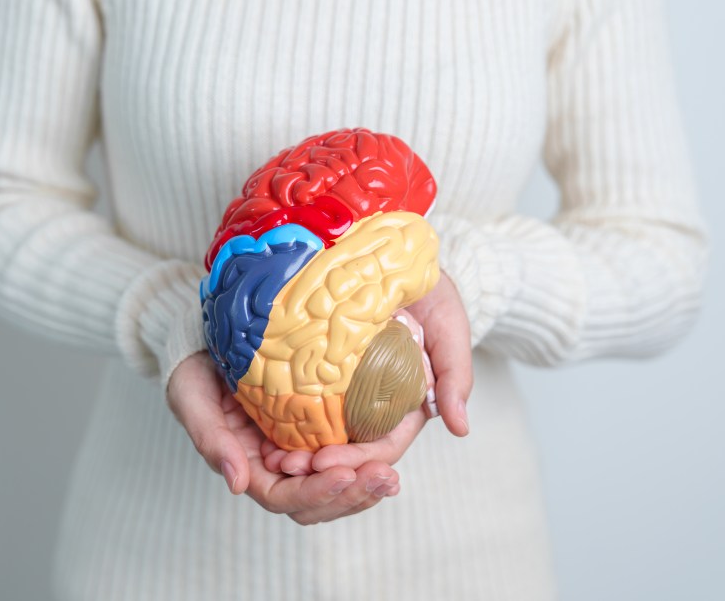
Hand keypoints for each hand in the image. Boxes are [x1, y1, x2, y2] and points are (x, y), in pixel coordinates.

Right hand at [166, 352, 401, 524]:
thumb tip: (237, 485)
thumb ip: (210, 439)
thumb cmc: (194, 366)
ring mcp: (299, 446)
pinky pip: (347, 452)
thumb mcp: (191, 396)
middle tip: (383, 478)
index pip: (284, 496)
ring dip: (365, 484)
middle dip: (350, 494)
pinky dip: (367, 456)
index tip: (344, 473)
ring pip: (336, 483)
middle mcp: (276, 464)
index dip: (315, 491)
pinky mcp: (320, 423)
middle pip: (317, 500)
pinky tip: (387, 452)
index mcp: (247, 466)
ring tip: (390, 477)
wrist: (207, 336)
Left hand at [259, 271, 473, 474]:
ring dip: (300, 456)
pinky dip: (287, 426)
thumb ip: (456, 374)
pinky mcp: (320, 374)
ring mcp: (345, 391)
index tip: (327, 463)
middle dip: (321, 468)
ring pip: (324, 438)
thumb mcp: (448, 326)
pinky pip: (303, 408)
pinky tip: (264, 435)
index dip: (358, 462)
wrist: (396, 256)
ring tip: (273, 460)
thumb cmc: (429, 292)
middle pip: (349, 452)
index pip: (384, 447)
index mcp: (406, 405)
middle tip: (287, 467)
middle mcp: (374, 405)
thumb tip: (460, 428)